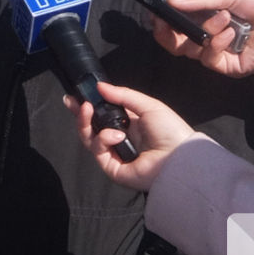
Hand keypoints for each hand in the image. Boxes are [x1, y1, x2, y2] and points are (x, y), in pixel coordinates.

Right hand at [66, 82, 194, 191]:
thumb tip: (100, 86)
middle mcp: (119, 139)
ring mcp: (115, 154)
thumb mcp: (147, 105)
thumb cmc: (170, 130)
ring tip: (89, 111)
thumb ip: (122, 95)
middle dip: (81, 115)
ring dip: (86, 123)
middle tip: (75, 102)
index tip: (74, 97)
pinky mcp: (112, 168)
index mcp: (128, 124)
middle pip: (91, 128)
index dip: (87, 107)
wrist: (179, 157)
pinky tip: (116, 135)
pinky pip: (98, 151)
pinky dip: (103, 139)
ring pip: (89, 139)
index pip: (102, 115)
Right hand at [152, 0, 253, 76]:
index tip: (155, 8)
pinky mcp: (229, 66)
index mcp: (208, 17)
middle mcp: (209, 36)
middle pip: (176, 42)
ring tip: (223, 18)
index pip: (177, 22)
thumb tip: (170, 1)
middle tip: (165, 20)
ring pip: (189, 50)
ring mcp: (219, 52)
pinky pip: (210, 59)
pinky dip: (216, 43)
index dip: (163, 18)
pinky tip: (231, 32)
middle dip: (167, 30)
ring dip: (203, 31)